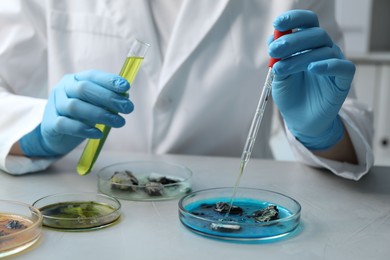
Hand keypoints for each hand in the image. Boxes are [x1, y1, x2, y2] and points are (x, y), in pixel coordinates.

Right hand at [19, 70, 133, 156]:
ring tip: (119, 122)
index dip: (109, 80)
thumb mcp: (94, 104)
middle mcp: (63, 89)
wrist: (56, 134)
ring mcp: (55, 105)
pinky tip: (98, 133)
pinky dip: (83, 129)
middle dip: (108, 98)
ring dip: (100, 114)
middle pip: (84, 89)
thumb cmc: (80, 116)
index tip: (126, 87)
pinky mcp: (50, 123)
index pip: (92, 76)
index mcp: (74, 80)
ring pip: (75, 106)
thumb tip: (125, 97)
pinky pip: (66, 124)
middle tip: (128, 108)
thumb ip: (107, 100)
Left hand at [269, 10, 355, 149]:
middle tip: (274, 50)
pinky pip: (342, 67)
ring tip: (281, 68)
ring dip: (299, 58)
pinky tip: (312, 69)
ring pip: (324, 51)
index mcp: (308, 45)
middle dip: (292, 40)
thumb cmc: (290, 95)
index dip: (295, 19)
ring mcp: (334, 64)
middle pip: (315, 34)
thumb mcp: (278, 76)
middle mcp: (323, 50)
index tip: (278, 24)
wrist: (300, 120)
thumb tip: (272, 38)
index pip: (308, 22)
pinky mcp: (343, 80)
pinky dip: (327, 65)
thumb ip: (278, 58)